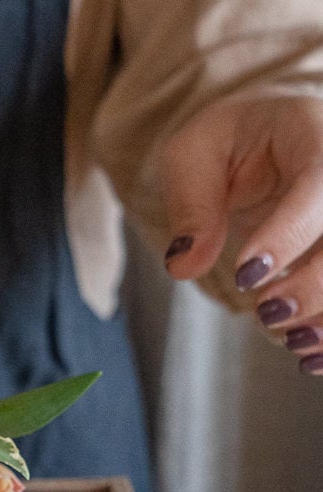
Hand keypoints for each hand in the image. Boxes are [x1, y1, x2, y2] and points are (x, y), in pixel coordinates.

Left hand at [160, 95, 322, 374]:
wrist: (275, 133)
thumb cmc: (231, 139)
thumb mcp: (194, 153)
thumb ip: (190, 205)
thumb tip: (183, 266)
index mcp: (315, 134)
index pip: (319, 186)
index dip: (288, 236)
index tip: (246, 277)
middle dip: (315, 285)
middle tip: (266, 313)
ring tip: (290, 342)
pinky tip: (311, 358)